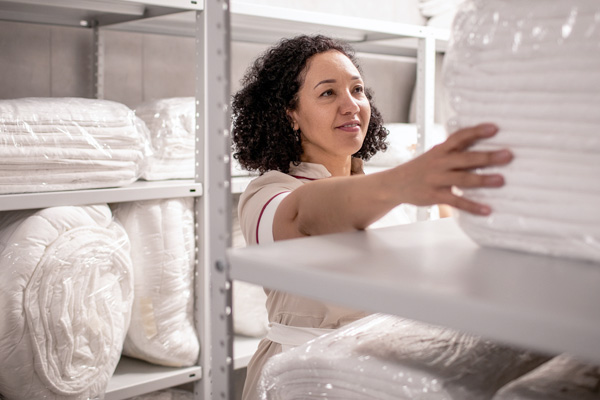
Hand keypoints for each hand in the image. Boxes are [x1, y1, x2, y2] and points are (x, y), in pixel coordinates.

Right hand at [393, 123, 511, 215]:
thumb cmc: (421, 168)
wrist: (395, 184)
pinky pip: (456, 201)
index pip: (459, 137)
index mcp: (441, 150)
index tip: (494, 128)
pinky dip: (472, 206)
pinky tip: (486, 210)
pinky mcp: (434, 196)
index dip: (476, 131)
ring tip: (501, 180)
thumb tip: (484, 148)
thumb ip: (455, 151)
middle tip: (508, 155)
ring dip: (482, 180)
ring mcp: (436, 180)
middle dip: (487, 156)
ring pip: (462, 179)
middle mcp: (439, 163)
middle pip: (465, 158)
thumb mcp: (435, 155)